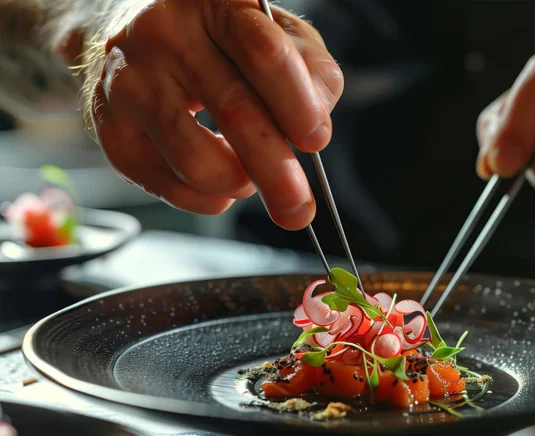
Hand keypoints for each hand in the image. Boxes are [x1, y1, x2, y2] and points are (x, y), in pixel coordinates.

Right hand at [90, 0, 342, 229]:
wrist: (132, 30)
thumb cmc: (218, 38)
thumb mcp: (275, 33)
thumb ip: (310, 71)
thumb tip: (317, 128)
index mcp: (216, 3)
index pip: (263, 52)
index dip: (296, 103)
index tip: (316, 140)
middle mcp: (165, 34)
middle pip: (234, 111)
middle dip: (276, 172)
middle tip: (298, 208)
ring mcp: (130, 80)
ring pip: (195, 159)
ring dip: (237, 184)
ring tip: (250, 177)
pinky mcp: (110, 127)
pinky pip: (166, 185)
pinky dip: (205, 198)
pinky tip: (218, 182)